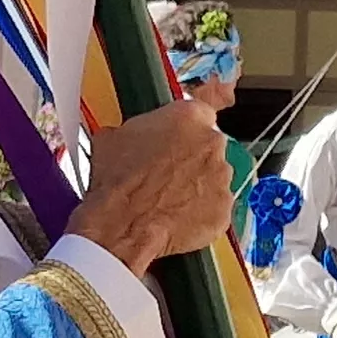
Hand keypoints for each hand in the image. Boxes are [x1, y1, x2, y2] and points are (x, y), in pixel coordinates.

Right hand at [67, 101, 232, 271]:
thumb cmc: (119, 184)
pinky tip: (177, 216)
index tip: (178, 137)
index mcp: (188, 117)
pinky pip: (216, 208)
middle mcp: (211, 144)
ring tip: (168, 198)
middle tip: (167, 172)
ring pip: (214, 178)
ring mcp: (221, 178)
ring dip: (198, 185)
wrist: (123, 225)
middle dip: (191, 158)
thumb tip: (132, 136)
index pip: (199, 112)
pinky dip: (201, 213)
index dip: (185, 129)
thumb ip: (138, 130)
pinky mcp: (223, 210)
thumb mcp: (113, 138)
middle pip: (209, 146)